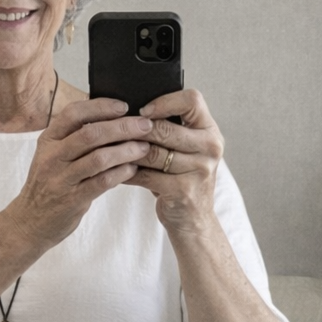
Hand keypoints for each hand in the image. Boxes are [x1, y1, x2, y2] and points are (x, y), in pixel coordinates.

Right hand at [4, 98, 153, 255]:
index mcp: (48, 140)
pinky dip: (121, 173)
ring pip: (99, 158)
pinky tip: (132, 169)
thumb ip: (73, 138)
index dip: (101, 106)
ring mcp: (61, 179)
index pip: (74, 113)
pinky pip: (101, 182)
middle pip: (91, 134)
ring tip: (144, 147)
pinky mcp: (71, 200)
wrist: (30, 222)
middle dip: (122, 127)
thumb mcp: (52, 156)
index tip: (123, 106)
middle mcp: (52, 157)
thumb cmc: (48, 185)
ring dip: (126, 150)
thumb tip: (111, 119)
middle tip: (145, 126)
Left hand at [126, 89, 223, 235]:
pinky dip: (128, 173)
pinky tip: (115, 170)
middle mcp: (210, 148)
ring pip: (153, 153)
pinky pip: (147, 175)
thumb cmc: (183, 178)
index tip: (143, 110)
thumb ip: (172, 130)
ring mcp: (199, 170)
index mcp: (210, 131)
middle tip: (116, 129)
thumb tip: (131, 111)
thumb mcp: (187, 150)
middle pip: (167, 129)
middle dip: (138, 130)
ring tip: (110, 148)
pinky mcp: (183, 190)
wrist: (194, 220)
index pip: (192, 101)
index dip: (165, 101)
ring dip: (129, 151)